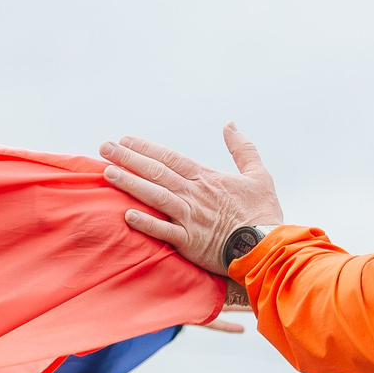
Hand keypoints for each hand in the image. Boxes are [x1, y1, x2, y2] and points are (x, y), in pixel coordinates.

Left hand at [99, 125, 283, 273]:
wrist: (269, 248)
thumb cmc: (264, 213)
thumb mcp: (259, 175)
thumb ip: (242, 149)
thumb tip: (230, 124)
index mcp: (208, 178)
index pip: (170, 158)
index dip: (146, 148)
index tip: (124, 140)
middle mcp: (195, 195)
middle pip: (157, 172)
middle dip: (128, 159)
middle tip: (104, 148)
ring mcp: (190, 218)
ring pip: (155, 196)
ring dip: (130, 184)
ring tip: (108, 173)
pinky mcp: (190, 243)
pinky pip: (163, 231)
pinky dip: (145, 222)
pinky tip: (126, 213)